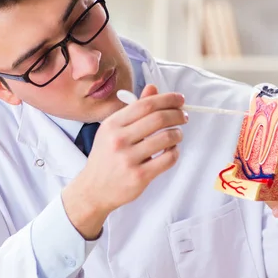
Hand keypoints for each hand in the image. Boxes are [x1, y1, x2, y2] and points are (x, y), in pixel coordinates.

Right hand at [63, 84, 186, 238]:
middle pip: (158, 118)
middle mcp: (119, 139)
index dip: (167, 99)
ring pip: (166, 138)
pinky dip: (175, 152)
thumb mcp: (113, 130)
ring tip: (177, 135)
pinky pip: (168, 159)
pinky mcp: (139, 176)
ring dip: (178, 134)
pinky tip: (171, 151)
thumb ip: (134, 110)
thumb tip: (153, 88)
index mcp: (112, 124)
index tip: (179, 99)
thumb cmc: (106, 157)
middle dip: (177, 114)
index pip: (145, 104)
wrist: (93, 189)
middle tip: (184, 116)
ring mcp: (128, 159)